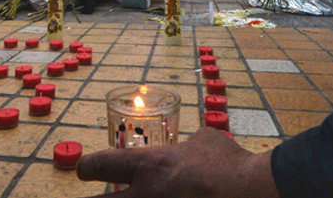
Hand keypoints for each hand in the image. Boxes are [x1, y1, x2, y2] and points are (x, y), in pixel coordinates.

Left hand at [77, 127, 279, 197]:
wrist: (248, 190)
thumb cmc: (226, 162)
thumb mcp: (205, 140)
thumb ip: (187, 145)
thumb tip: (189, 148)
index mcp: (149, 166)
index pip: (101, 164)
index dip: (87, 167)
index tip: (84, 170)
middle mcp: (145, 195)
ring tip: (136, 196)